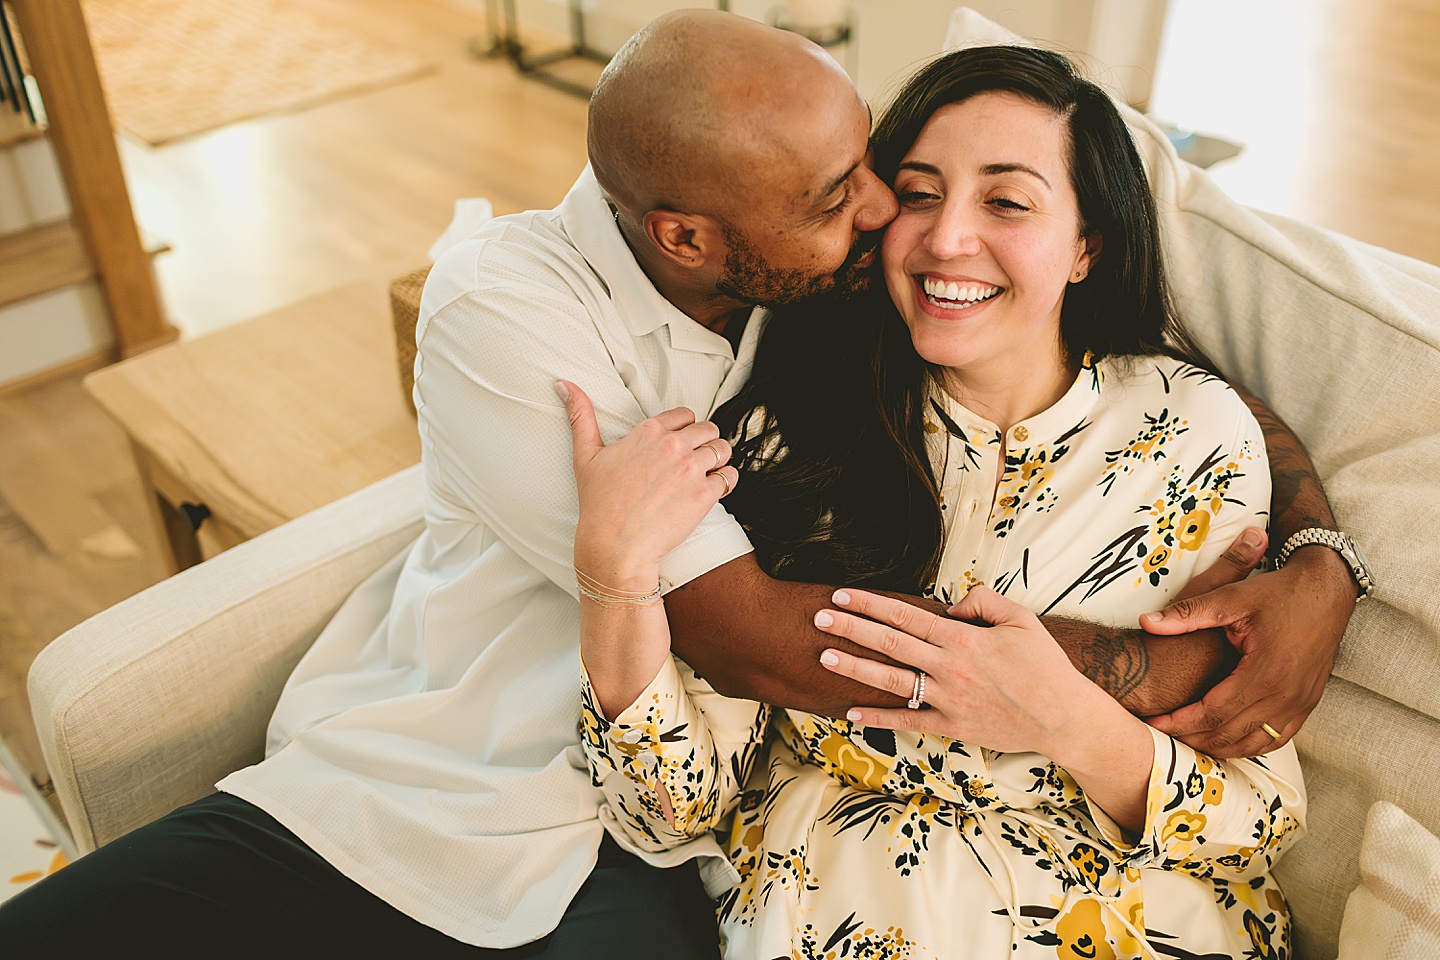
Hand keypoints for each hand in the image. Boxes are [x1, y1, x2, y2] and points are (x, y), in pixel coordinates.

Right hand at [560, 380, 737, 575]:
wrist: (615, 545)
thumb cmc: (599, 504)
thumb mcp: (585, 455)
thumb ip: (580, 416)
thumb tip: (565, 385)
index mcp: (649, 432)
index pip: (685, 415)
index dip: (685, 428)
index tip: (681, 441)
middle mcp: (673, 446)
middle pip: (708, 429)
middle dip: (705, 442)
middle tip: (695, 459)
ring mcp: (691, 469)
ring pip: (722, 450)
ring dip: (718, 460)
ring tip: (706, 472)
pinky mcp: (704, 494)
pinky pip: (729, 477)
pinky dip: (725, 481)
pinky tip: (712, 489)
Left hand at [812, 586, 1117, 757]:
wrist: (1063, 716)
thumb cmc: (1044, 665)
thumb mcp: (1021, 618)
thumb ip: (983, 601)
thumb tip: (950, 605)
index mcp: (963, 638)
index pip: (905, 616)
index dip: (870, 603)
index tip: (843, 594)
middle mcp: (949, 667)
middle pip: (889, 643)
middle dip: (851, 628)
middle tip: (818, 618)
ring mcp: (948, 699)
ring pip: (891, 680)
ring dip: (855, 668)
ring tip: (824, 658)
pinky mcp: (952, 727)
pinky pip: (908, 721)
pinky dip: (878, 718)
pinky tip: (850, 713)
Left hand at [1142, 541, 1354, 757]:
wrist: (1328, 590)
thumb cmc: (1279, 593)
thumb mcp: (1230, 598)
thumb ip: (1187, 613)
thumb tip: (1146, 622)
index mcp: (1265, 673)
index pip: (1213, 713)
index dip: (1180, 722)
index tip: (1153, 722)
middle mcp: (1286, 696)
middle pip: (1230, 735)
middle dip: (1192, 738)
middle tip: (1161, 734)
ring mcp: (1301, 704)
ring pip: (1253, 744)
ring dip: (1218, 747)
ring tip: (1186, 739)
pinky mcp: (1308, 704)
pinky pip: (1275, 739)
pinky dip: (1247, 745)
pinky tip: (1224, 739)